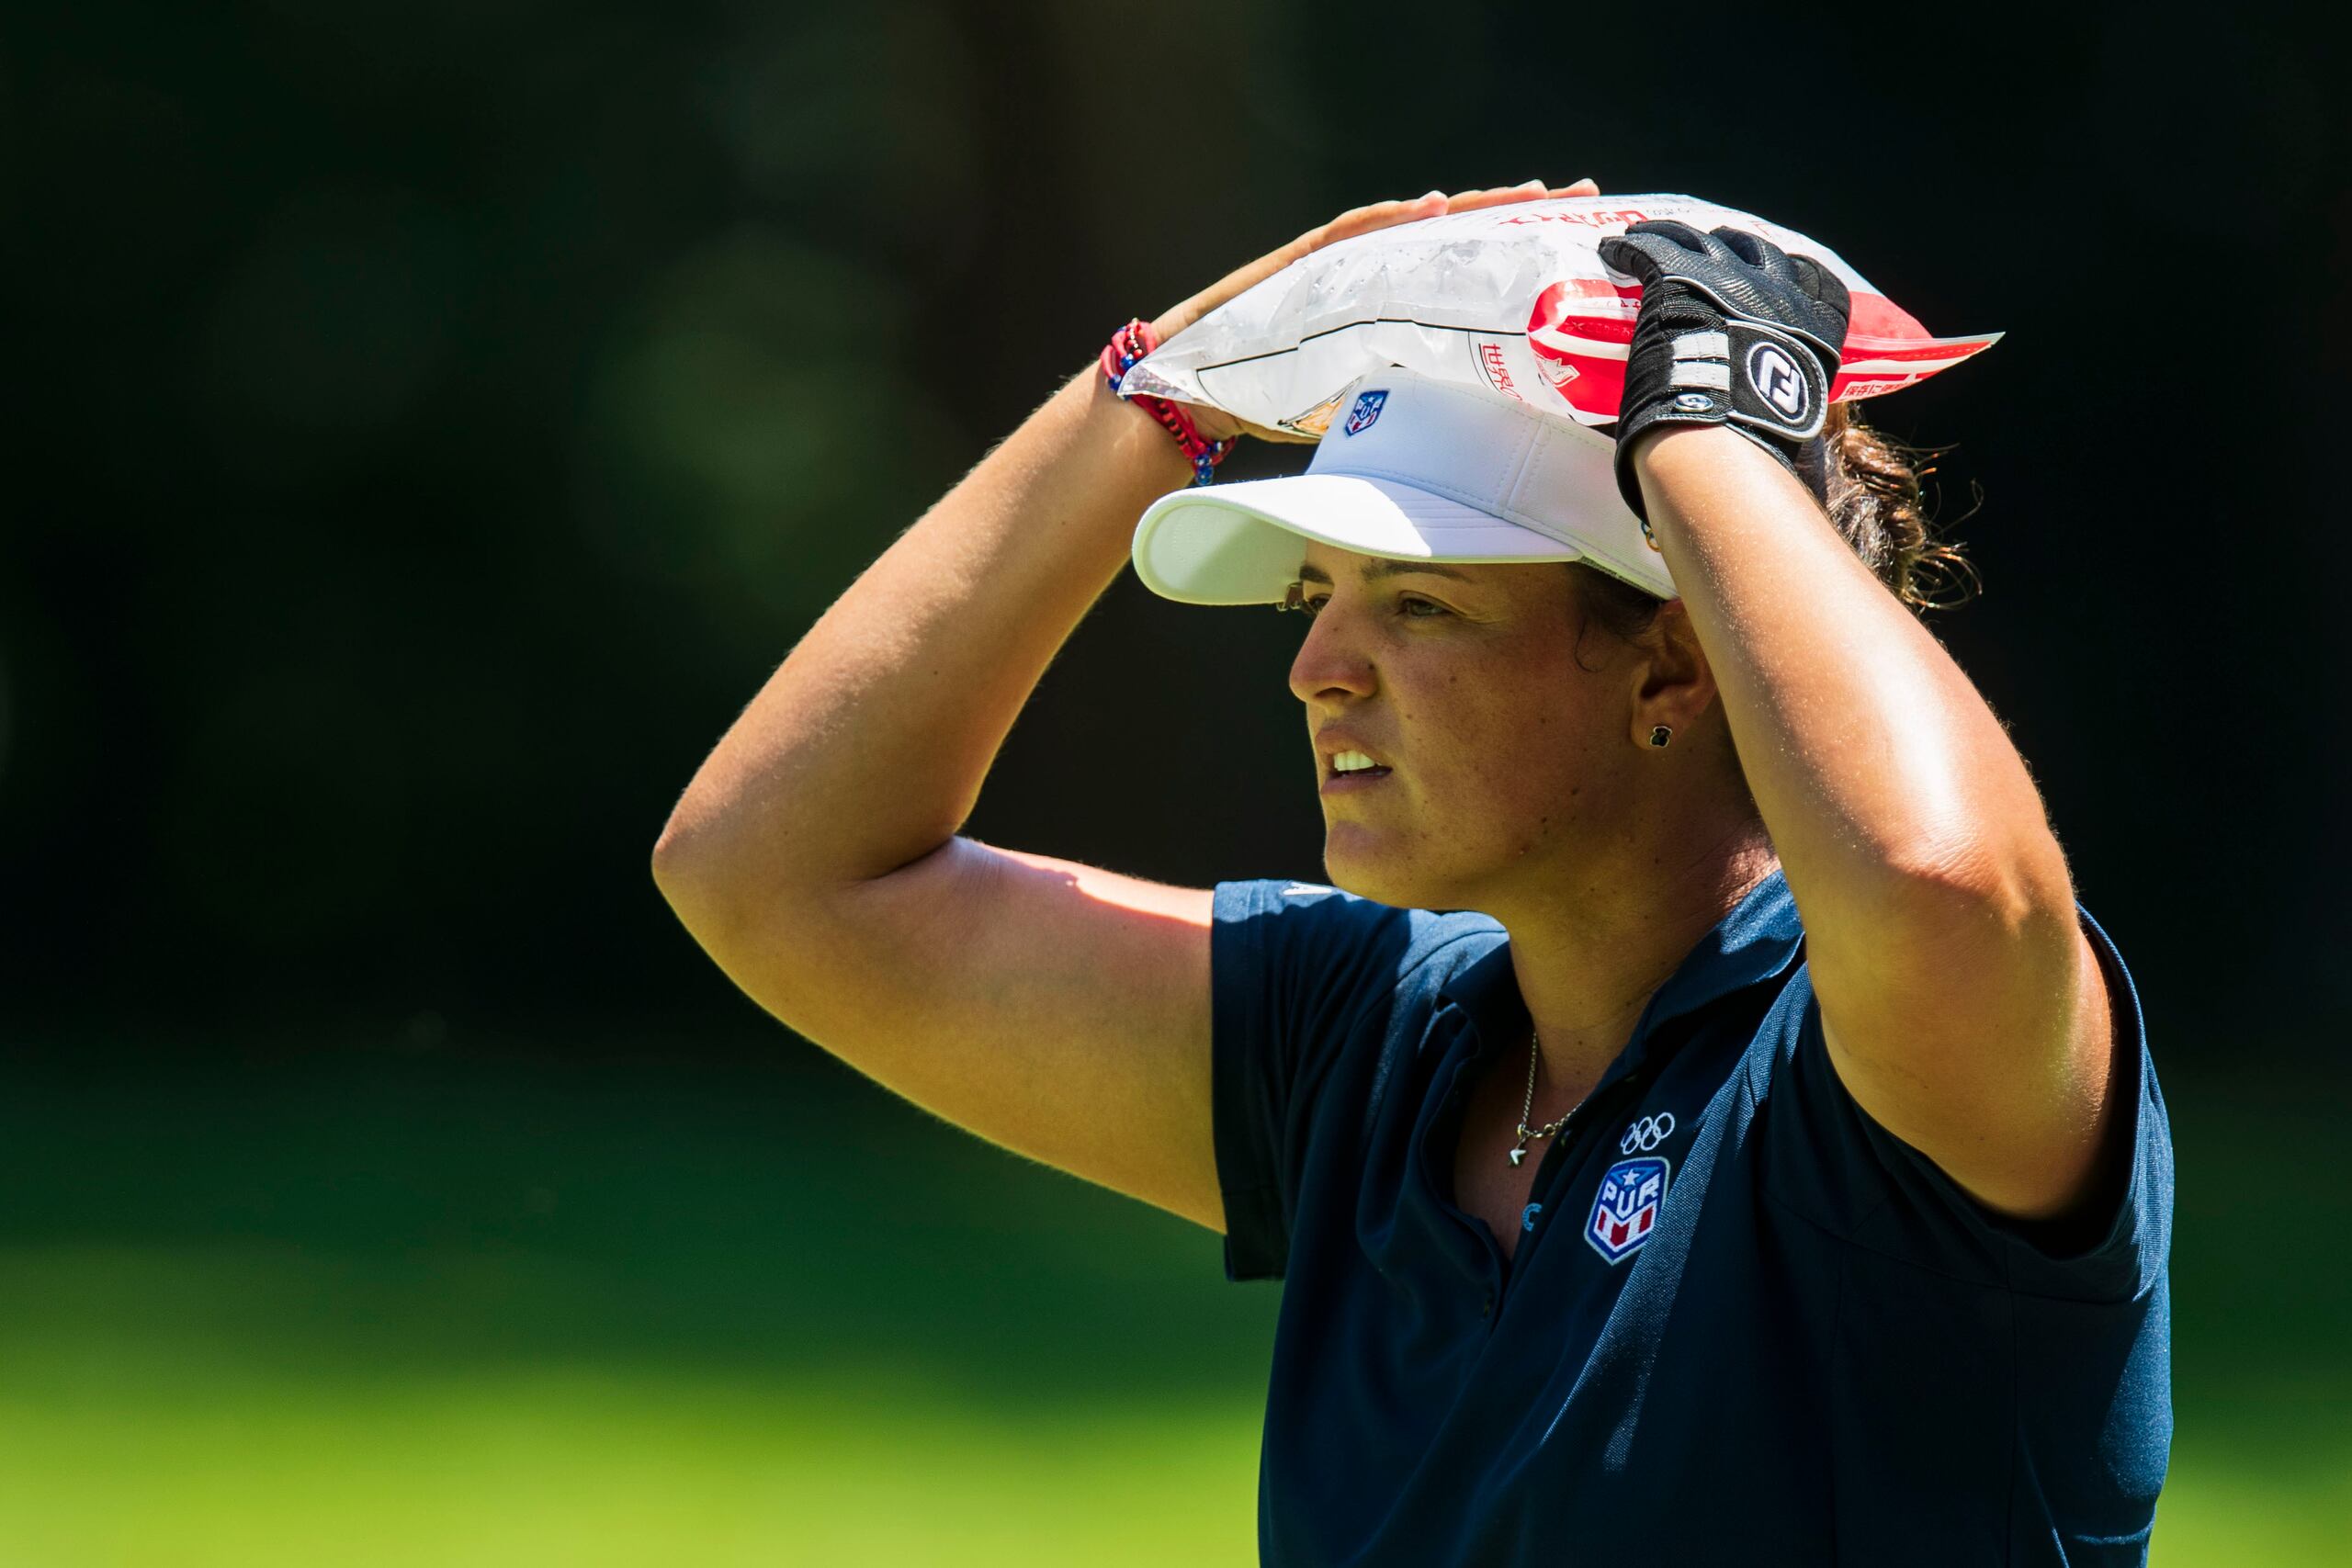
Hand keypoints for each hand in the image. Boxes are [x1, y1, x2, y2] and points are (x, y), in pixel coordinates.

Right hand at [1152, 179, 1600, 443]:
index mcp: (1390, 305)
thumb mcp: (1359, 406)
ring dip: (1469, 207)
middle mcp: (1369, 275)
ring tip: (1525, 194)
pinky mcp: (1296, 267)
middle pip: (1451, 235)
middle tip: (1581, 194)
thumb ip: (1408, 399)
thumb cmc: (1267, 406)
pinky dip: (1391, 223)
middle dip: (1514, 214)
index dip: (1519, 253)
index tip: (1580, 241)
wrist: (1189, 400)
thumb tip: (1482, 430)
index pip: (1464, 269)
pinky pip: (1349, 237)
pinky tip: (1432, 208)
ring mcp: (1333, 264)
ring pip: (1412, 227)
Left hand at [1595, 221, 1850, 516]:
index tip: (1781, 275)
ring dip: (1680, 237)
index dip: (1797, 275)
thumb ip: (1788, 419)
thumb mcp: (1794, 425)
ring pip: (1704, 241)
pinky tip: (1615, 248)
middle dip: (1736, 248)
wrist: (1722, 429)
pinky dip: (1633, 248)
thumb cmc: (1759, 443)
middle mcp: (1779, 290)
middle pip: (1759, 252)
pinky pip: (1655, 249)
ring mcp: (1730, 278)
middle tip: (1713, 251)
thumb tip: (1788, 461)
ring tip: (1655, 234)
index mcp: (1817, 325)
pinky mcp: (1680, 278)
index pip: (1819, 282)